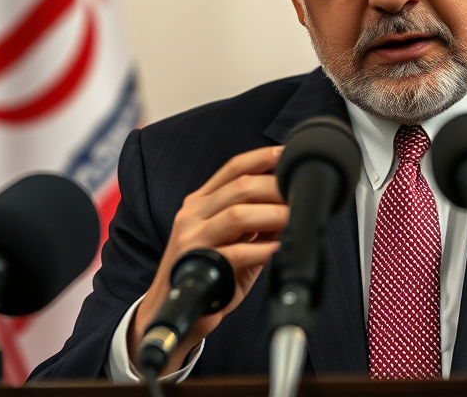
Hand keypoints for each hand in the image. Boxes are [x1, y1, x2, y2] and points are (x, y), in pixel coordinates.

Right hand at [127, 145, 287, 374]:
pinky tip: (276, 250)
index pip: (233, 168)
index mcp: (201, 202)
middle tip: (300, 195)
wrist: (166, 311)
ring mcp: (192, 238)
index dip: (262, 158)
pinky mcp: (196, 264)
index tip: (287, 154)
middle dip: (275, 188)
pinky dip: (260, 250)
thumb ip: (255, 221)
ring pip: (237, 215)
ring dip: (272, 215)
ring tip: (293, 220)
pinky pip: (235, 252)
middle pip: (240, 187)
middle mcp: (192, 214)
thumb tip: (288, 205)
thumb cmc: (205, 270)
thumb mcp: (230, 238)